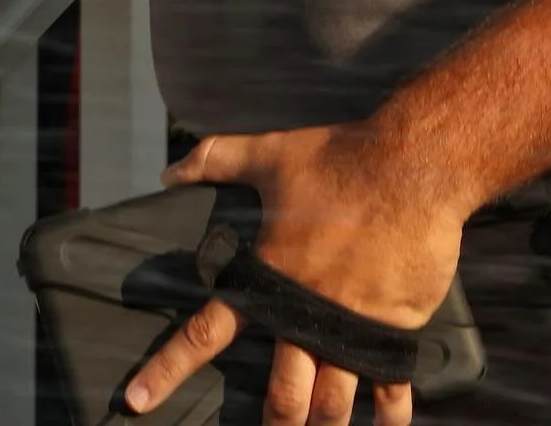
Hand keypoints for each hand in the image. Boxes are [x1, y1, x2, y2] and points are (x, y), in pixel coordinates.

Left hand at [124, 123, 463, 425]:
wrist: (414, 164)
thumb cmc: (342, 158)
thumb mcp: (273, 153)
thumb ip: (219, 160)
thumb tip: (169, 170)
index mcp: (268, 278)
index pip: (203, 334)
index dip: (166, 370)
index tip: (136, 401)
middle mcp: (305, 314)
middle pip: (281, 397)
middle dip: (273, 424)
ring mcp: (351, 327)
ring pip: (330, 404)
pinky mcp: (393, 328)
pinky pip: (390, 387)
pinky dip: (388, 416)